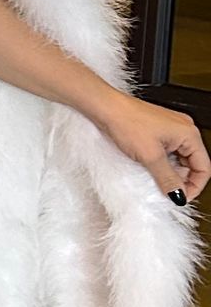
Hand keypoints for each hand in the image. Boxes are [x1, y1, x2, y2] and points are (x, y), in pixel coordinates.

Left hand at [92, 89, 209, 202]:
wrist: (105, 107)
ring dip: (170, 172)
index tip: (180, 199)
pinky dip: (162, 163)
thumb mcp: (150, 157)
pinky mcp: (159, 130)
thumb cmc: (126, 122)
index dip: (194, 186)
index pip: (204, 168)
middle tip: (167, 192)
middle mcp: (184, 129)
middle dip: (181, 180)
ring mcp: (172, 128)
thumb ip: (168, 178)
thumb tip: (178, 195)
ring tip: (156, 180)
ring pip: (179, 159)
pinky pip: (168, 152)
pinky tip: (150, 168)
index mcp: (189, 134)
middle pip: (193, 164)